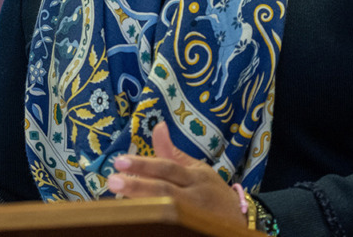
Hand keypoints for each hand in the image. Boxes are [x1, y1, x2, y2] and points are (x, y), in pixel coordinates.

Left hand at [106, 122, 245, 226]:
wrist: (240, 221)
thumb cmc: (210, 192)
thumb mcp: (196, 169)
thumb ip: (172, 153)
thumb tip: (157, 126)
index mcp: (195, 177)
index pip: (166, 168)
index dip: (144, 165)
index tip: (119, 161)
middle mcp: (194, 197)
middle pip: (164, 191)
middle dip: (138, 186)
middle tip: (112, 181)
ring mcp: (194, 217)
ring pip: (167, 211)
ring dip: (142, 206)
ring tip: (119, 201)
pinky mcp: (192, 230)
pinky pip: (171, 227)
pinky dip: (155, 223)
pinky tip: (137, 221)